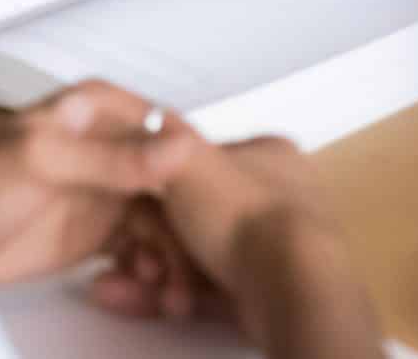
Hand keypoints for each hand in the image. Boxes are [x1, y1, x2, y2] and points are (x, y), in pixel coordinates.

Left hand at [0, 82, 188, 287]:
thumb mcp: (46, 162)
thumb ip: (114, 158)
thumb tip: (182, 146)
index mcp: (101, 109)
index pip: (170, 134)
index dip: (199, 176)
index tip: (217, 217)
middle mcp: (110, 145)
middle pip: (173, 185)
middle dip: (189, 231)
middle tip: (192, 275)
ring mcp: (104, 191)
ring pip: (162, 222)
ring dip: (173, 258)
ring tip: (172, 296)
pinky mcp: (93, 232)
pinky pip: (140, 250)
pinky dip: (151, 272)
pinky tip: (153, 295)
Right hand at [88, 134, 382, 358]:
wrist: (287, 285)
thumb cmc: (244, 214)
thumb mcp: (191, 158)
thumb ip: (165, 137)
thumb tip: (150, 118)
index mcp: (270, 155)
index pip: (202, 162)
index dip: (159, 183)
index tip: (131, 208)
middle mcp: (278, 196)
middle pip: (196, 213)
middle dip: (154, 237)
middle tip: (133, 254)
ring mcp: (274, 246)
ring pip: (199, 253)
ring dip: (159, 266)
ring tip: (137, 280)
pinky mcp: (265, 289)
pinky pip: (207, 289)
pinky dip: (173, 292)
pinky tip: (146, 299)